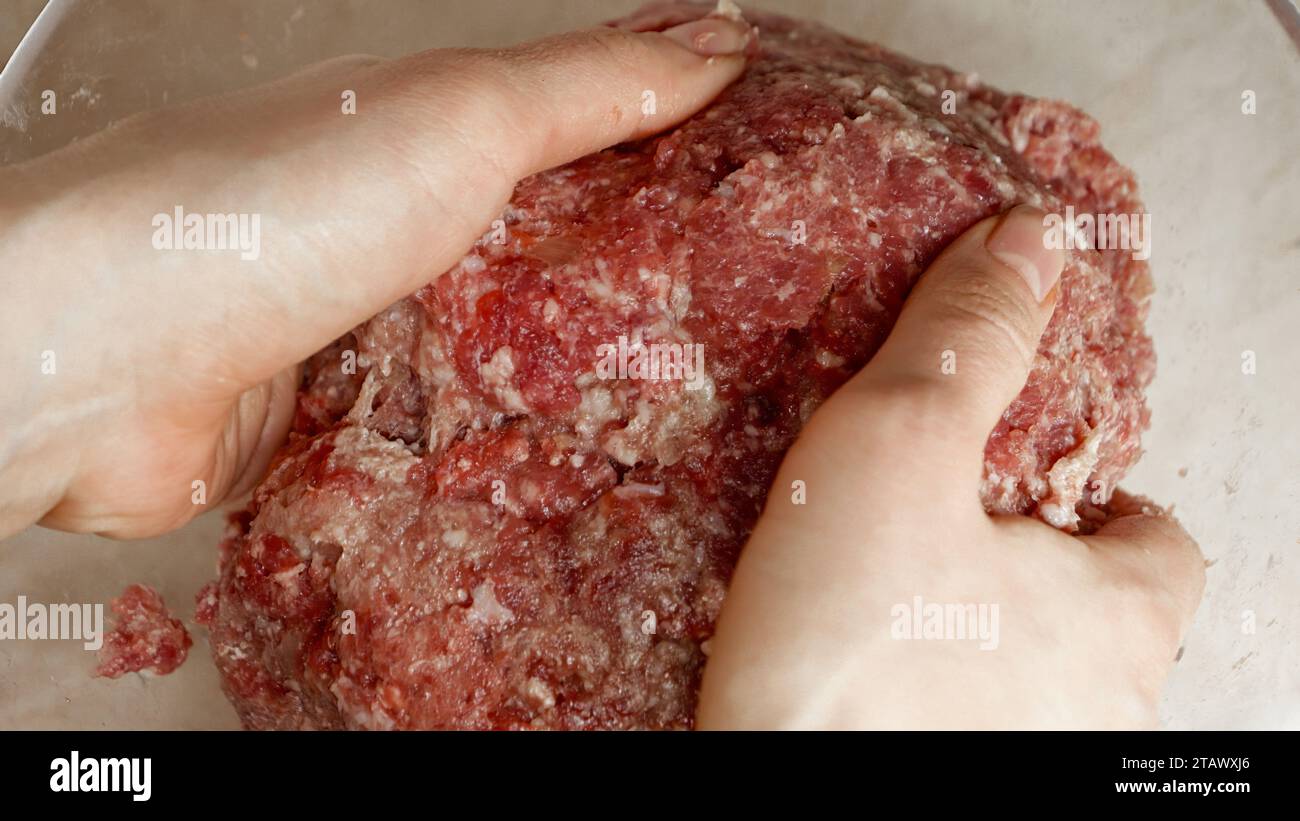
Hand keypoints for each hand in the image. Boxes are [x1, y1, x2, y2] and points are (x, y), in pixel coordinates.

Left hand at [0, 11, 752, 539]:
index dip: (683, 139)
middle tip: (763, 317)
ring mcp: (378, 324)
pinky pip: (458, 431)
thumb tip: (719, 39)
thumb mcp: (463, 118)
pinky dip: (512, 447)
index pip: (589, 120)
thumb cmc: (274, 210)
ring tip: (698, 407)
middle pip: (558, 245)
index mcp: (438, 131)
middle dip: (653, 277)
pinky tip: (579, 469)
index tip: (775, 176)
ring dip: (588, 374)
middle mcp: (410, 223)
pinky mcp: (351, 421)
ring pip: (513, 347)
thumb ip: (592, 86)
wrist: (109, 354)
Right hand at [697, 206, 1205, 729]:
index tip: (1021, 484)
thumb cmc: (849, 649)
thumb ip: (966, 341)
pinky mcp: (942, 778)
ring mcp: (1024, 758)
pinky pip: (953, 720)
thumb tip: (1031, 240)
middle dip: (1017, 568)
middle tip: (919, 534)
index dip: (1101, 504)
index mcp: (1114, 619)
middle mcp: (1092, 711)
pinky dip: (915, 688)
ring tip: (865, 597)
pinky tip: (840, 668)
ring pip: (1019, 678)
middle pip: (1091, 615)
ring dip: (962, 634)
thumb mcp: (897, 448)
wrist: (769, 801)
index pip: (1163, 545)